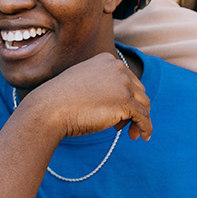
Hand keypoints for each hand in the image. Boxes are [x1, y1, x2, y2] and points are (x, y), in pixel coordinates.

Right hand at [22, 52, 151, 143]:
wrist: (50, 109)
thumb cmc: (61, 99)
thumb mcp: (82, 82)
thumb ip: (101, 84)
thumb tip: (116, 99)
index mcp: (107, 59)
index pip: (128, 79)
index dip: (126, 97)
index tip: (118, 111)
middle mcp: (118, 68)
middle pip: (139, 91)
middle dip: (133, 109)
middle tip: (121, 126)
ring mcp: (123, 84)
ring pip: (144, 105)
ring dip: (139, 120)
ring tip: (130, 133)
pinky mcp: (126, 102)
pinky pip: (144, 117)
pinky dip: (146, 128)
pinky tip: (143, 137)